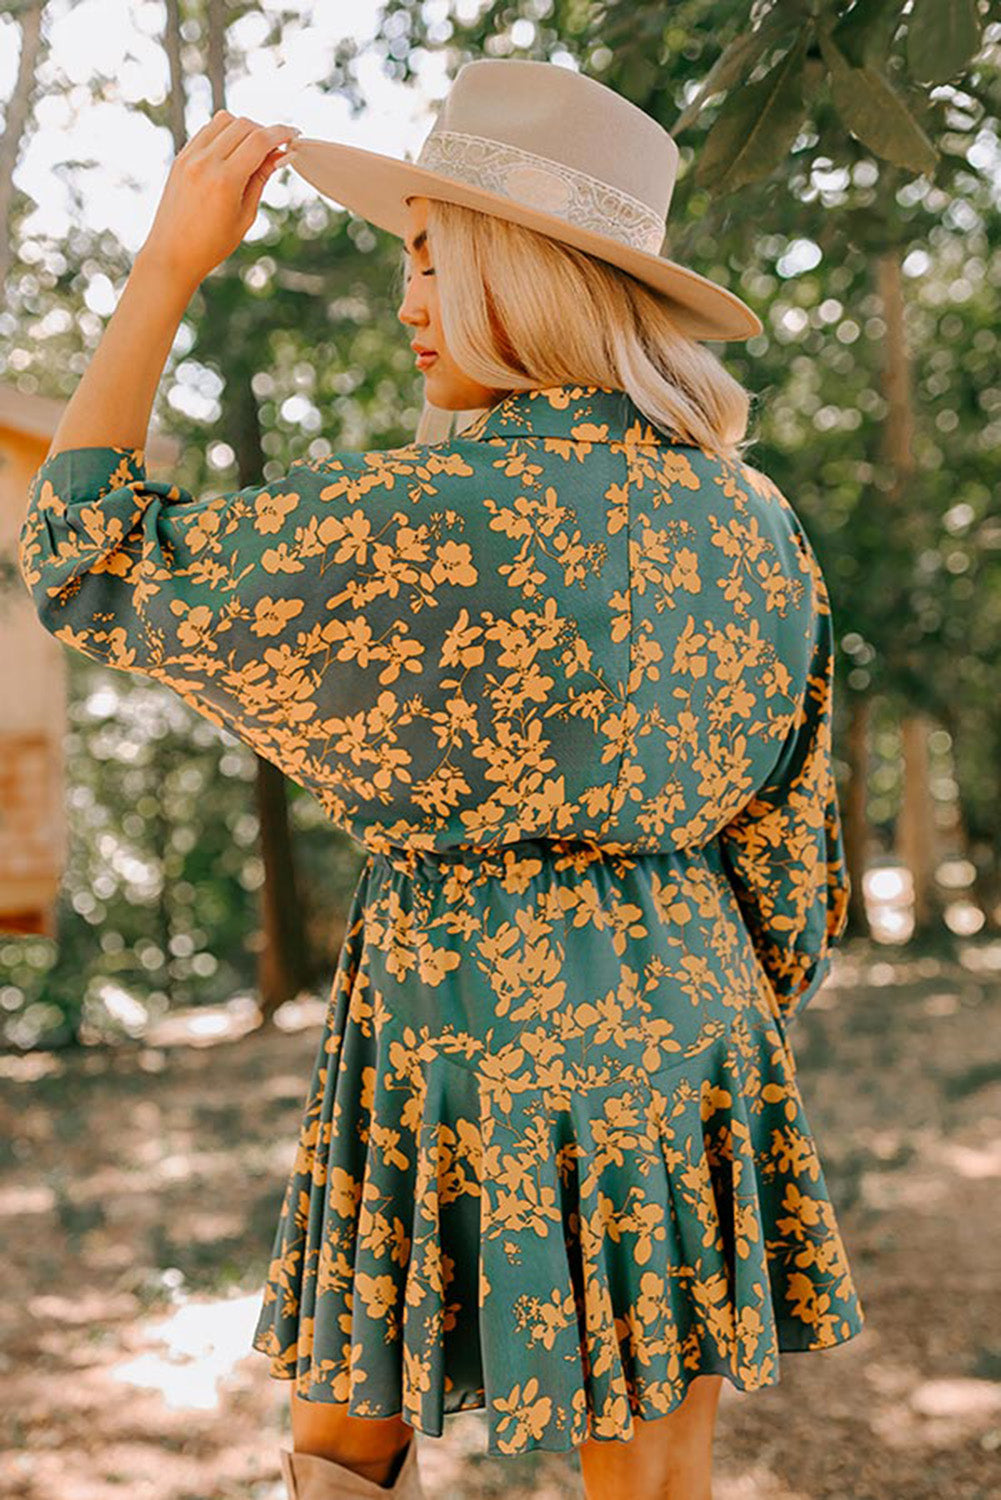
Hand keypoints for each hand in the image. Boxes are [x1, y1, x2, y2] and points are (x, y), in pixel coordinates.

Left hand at [138, 110, 299, 288]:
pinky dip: (225, 133)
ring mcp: (190, 157)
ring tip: (253, 151)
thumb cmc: (212, 244)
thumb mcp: (245, 215)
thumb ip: (261, 179)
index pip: (259, 141)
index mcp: (225, 180)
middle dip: (265, 132)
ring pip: (225, 120)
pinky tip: (233, 152)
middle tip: (276, 150)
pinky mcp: (181, 157)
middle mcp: (205, 162)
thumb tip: (278, 155)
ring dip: (244, 129)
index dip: (281, 134)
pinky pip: (208, 130)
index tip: (294, 135)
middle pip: (244, 125)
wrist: (172, 254)